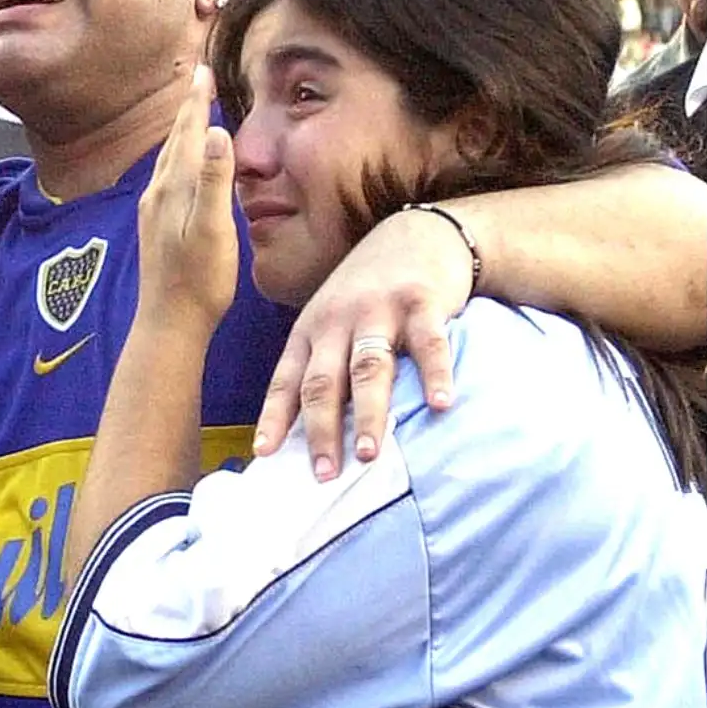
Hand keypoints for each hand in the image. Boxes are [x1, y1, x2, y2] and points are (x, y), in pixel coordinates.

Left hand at [135, 65, 237, 336]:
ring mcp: (153, 209)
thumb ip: (213, 179)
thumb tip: (216, 131)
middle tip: (197, 76)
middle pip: (174, 138)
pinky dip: (176, 156)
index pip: (188, 131)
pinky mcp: (156, 226)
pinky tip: (178, 166)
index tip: (203, 68)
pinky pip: (166, 176)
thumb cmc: (199, 281)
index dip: (197, 100)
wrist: (169, 323)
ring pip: (168, 156)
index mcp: (173, 187)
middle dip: (188, 107)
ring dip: (180, 130)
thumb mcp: (213, 229)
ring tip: (190, 112)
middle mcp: (157, 192)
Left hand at [253, 206, 473, 480]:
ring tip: (369, 453)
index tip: (264, 454)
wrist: (416, 234)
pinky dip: (434, 376)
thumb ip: (320, 365)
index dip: (274, 417)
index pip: (286, 379)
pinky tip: (442, 405)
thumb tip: (301, 430)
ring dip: (368, 412)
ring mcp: (380, 310)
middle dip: (321, 429)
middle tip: (323, 473)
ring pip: (369, 367)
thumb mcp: (331, 319)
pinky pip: (429, 344)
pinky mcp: (422, 301)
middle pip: (325, 381)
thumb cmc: (367, 290)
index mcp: (311, 330)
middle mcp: (338, 320)